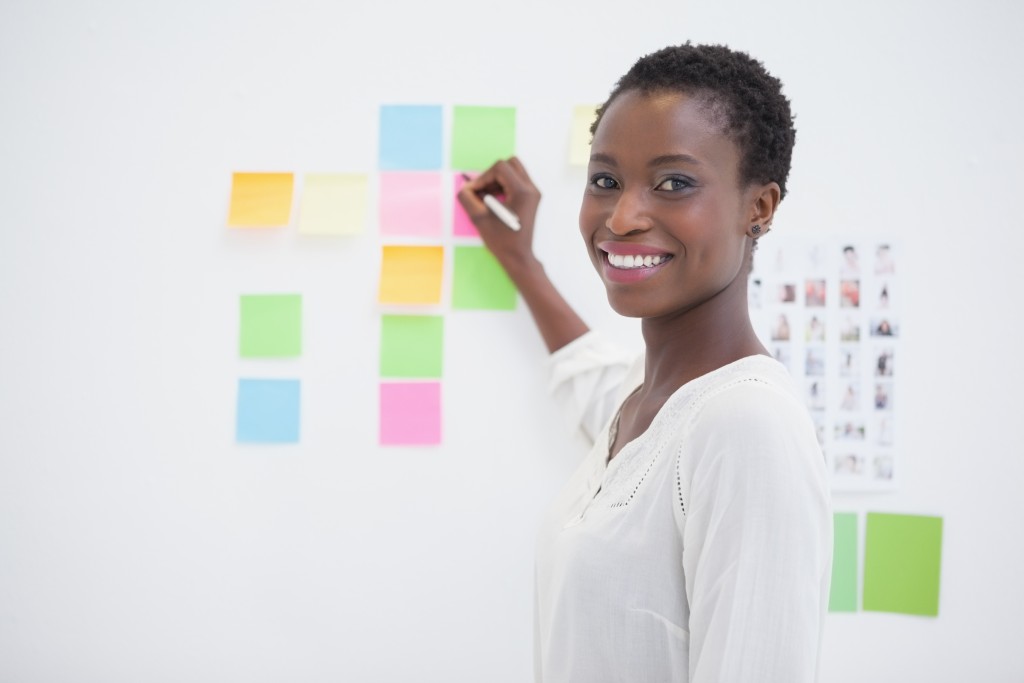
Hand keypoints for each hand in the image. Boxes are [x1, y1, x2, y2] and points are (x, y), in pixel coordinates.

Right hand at [457, 157, 541, 272]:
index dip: (483, 177)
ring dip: (497, 179)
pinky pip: (516, 181)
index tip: (474, 191)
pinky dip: (503, 185)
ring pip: (514, 171)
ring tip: (485, 196)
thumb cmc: (501, 240)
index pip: (500, 168)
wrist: (518, 257)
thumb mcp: (479, 218)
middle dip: (492, 174)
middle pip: (510, 164)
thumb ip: (467, 198)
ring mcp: (533, 193)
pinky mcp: (531, 198)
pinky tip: (493, 200)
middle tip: (481, 190)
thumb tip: (464, 187)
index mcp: (522, 191)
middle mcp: (531, 188)